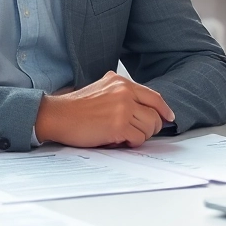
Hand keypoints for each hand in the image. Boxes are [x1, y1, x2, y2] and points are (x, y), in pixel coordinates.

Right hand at [34, 71, 174, 147]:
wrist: (58, 115)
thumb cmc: (76, 107)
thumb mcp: (102, 88)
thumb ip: (121, 92)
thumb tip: (142, 105)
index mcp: (121, 82)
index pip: (154, 96)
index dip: (163, 109)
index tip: (168, 117)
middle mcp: (125, 93)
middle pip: (155, 115)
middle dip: (150, 127)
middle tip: (138, 132)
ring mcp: (123, 109)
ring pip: (149, 128)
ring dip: (139, 136)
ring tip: (123, 136)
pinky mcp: (118, 126)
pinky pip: (138, 138)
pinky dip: (131, 143)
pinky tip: (118, 140)